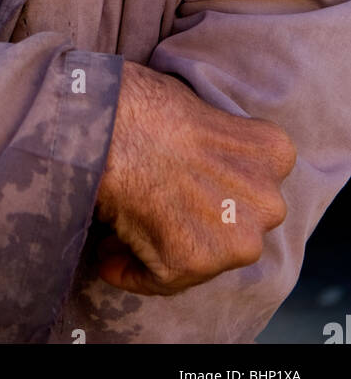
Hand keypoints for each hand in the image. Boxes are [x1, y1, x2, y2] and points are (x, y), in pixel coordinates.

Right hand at [94, 60, 295, 295]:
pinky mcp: (189, 265)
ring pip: (202, 259)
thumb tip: (194, 169)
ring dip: (167, 249)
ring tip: (124, 229)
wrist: (104, 117)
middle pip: (236, 225)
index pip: (253, 187)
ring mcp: (232, 240)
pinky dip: (130, 271)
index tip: (185, 184)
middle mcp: (267, 202)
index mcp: (274, 153)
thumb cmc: (142, 99)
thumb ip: (218, 145)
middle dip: (200, 222)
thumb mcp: (202, 107)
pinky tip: (107, 255)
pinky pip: (157, 279)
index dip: (217, 186)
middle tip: (157, 204)